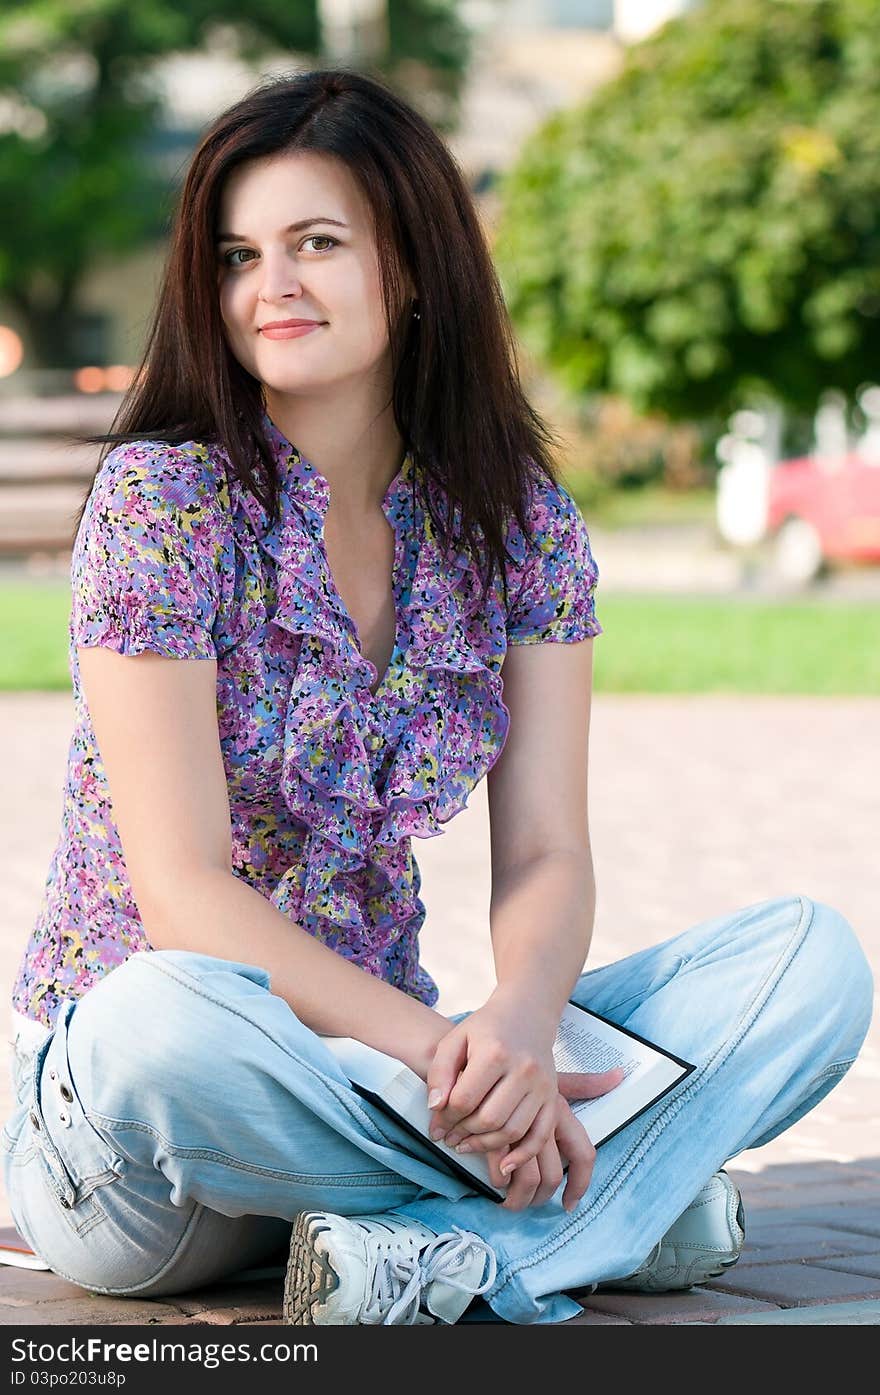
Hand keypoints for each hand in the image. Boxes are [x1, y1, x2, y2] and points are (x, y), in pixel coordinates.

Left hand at [425, 996, 561, 1176]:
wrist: (526, 1014)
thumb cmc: (485, 1029)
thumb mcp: (455, 1041)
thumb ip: (439, 1073)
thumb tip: (435, 1108)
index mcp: (495, 1052)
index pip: (465, 1099)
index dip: (445, 1119)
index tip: (436, 1126)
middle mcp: (523, 1069)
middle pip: (488, 1119)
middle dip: (464, 1134)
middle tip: (450, 1138)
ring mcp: (542, 1085)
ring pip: (512, 1131)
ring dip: (486, 1146)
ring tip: (467, 1145)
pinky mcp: (553, 1097)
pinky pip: (540, 1136)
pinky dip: (522, 1156)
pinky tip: (503, 1166)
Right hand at [490, 1069, 624, 1210]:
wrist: (483, 1051)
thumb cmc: (519, 1065)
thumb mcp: (552, 1075)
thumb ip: (583, 1083)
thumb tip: (619, 1075)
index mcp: (560, 1109)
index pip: (583, 1153)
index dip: (580, 1184)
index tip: (569, 1204)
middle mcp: (544, 1120)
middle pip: (552, 1176)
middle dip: (540, 1199)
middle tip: (527, 1203)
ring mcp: (519, 1127)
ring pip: (527, 1179)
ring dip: (517, 1197)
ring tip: (506, 1199)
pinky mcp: (494, 1132)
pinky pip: (501, 1170)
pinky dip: (498, 1181)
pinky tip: (493, 1178)